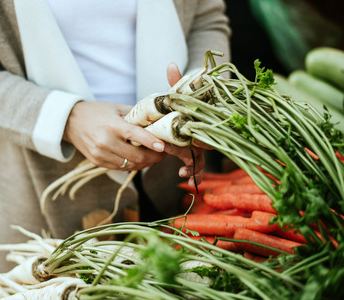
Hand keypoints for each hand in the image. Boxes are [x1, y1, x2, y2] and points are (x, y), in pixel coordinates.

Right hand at [63, 101, 166, 169]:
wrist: (71, 121)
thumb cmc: (97, 112)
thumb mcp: (117, 108)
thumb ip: (136, 116)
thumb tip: (157, 122)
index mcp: (112, 125)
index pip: (135, 135)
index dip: (151, 142)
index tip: (164, 146)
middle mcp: (105, 142)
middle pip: (136, 156)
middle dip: (154, 157)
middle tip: (164, 152)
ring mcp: (100, 154)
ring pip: (130, 165)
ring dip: (145, 163)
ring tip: (154, 156)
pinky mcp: (97, 162)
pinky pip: (121, 168)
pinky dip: (133, 165)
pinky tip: (140, 160)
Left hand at [166, 62, 211, 184]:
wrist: (181, 115)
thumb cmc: (181, 104)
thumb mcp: (177, 95)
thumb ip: (175, 83)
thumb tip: (170, 64)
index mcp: (201, 118)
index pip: (206, 123)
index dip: (202, 131)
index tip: (195, 140)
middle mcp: (204, 132)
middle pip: (202, 144)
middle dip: (189, 151)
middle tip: (175, 154)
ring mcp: (199, 146)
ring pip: (201, 158)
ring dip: (195, 168)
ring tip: (185, 174)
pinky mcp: (193, 156)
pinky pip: (198, 167)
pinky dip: (196, 176)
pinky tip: (191, 182)